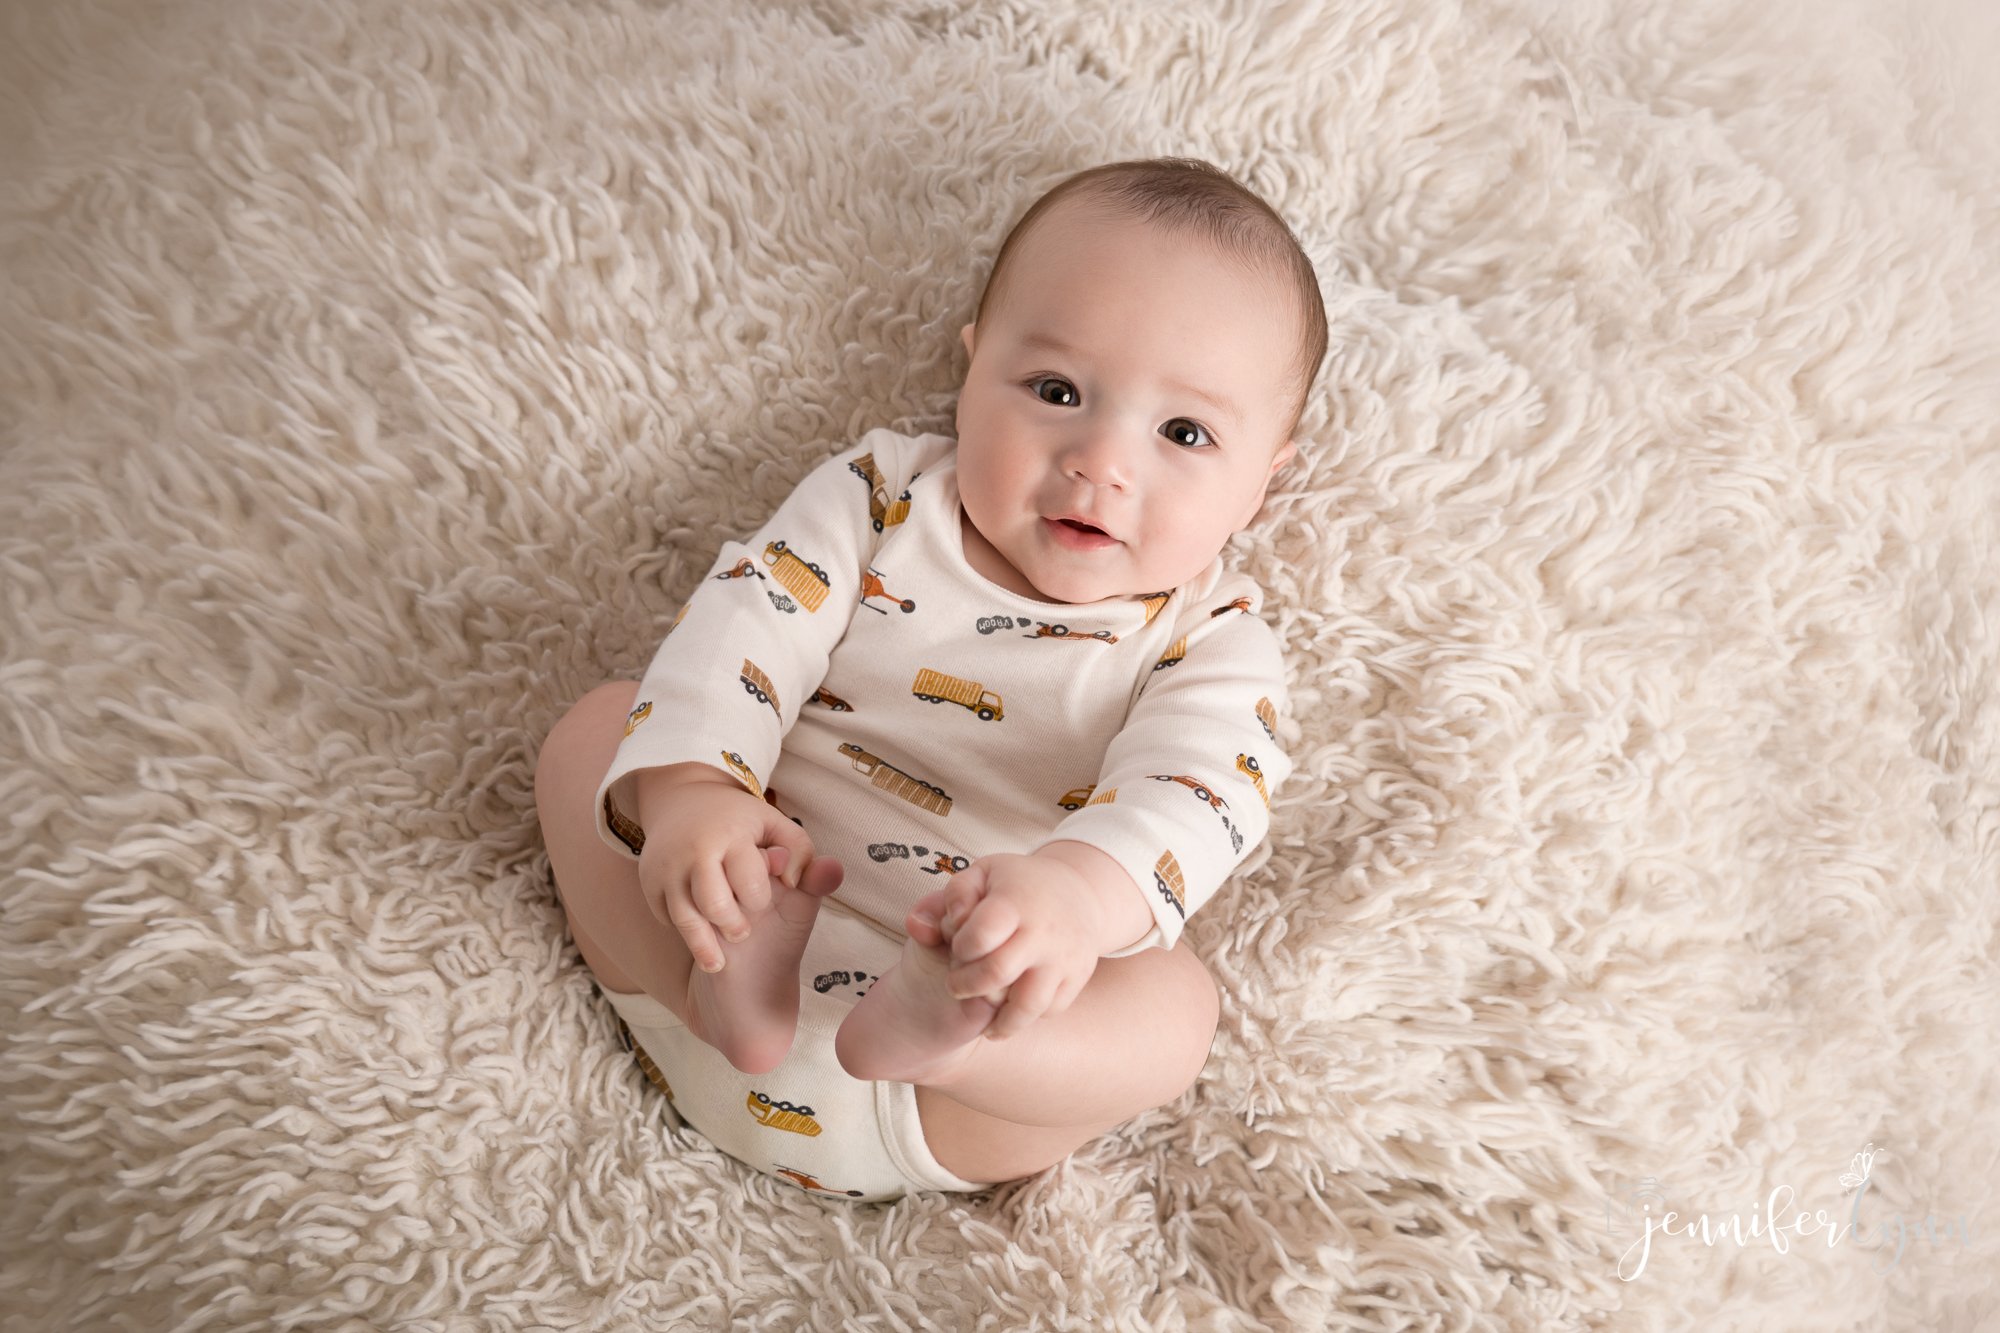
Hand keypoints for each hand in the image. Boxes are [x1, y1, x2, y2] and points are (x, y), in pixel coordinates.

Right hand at [632, 766, 836, 974]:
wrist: (682, 800)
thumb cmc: (742, 823)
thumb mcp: (777, 827)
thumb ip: (805, 853)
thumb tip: (818, 876)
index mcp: (732, 834)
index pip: (751, 885)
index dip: (761, 897)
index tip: (761, 896)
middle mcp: (696, 851)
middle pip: (717, 907)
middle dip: (735, 925)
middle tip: (743, 929)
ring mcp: (667, 868)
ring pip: (687, 921)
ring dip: (707, 945)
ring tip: (722, 957)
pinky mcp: (649, 884)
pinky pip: (668, 919)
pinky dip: (686, 930)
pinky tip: (700, 930)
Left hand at [905, 852, 1099, 1040]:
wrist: (1081, 892)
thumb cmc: (1016, 885)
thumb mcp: (980, 876)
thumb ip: (942, 901)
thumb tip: (917, 930)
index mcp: (1015, 901)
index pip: (979, 935)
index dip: (960, 947)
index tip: (958, 946)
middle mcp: (1043, 931)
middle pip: (997, 974)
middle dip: (966, 986)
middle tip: (956, 986)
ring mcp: (1064, 957)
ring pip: (1028, 1006)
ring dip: (998, 1021)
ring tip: (984, 1022)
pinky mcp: (1078, 977)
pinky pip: (1049, 1010)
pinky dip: (1027, 1017)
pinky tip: (1010, 1011)